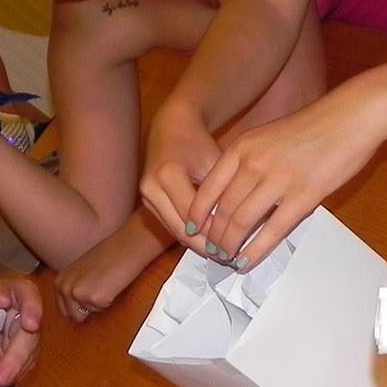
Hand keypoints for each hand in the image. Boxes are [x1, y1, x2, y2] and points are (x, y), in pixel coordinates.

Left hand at [55, 224, 163, 321]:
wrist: (125, 247)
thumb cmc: (107, 257)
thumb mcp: (80, 273)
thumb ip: (74, 288)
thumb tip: (75, 308)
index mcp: (60, 281)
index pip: (64, 310)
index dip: (79, 306)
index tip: (91, 294)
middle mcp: (64, 288)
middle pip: (74, 316)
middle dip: (87, 309)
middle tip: (99, 288)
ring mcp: (77, 293)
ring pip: (88, 315)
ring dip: (98, 304)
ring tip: (105, 284)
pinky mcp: (94, 298)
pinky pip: (101, 310)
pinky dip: (108, 302)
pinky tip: (111, 285)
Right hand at [141, 101, 223, 250]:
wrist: (172, 129)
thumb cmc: (198, 143)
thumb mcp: (216, 164)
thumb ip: (224, 194)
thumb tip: (240, 226)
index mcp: (168, 173)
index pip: (193, 214)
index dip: (214, 232)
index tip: (236, 243)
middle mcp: (151, 187)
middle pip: (180, 228)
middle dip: (205, 245)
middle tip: (228, 257)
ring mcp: (146, 196)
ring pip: (173, 230)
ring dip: (196, 244)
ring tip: (220, 253)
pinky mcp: (147, 202)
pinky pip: (170, 224)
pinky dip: (188, 235)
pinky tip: (206, 242)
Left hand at [190, 101, 381, 271]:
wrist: (352, 116)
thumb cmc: (314, 126)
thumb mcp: (268, 135)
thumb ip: (249, 160)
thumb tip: (235, 192)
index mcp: (243, 147)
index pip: (208, 189)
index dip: (198, 214)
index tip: (193, 230)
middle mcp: (254, 163)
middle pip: (223, 209)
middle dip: (213, 236)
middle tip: (212, 251)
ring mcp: (278, 180)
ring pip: (241, 223)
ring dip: (230, 246)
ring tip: (226, 258)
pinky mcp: (303, 196)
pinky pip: (272, 231)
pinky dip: (255, 250)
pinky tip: (247, 261)